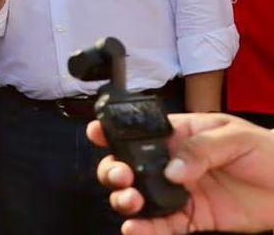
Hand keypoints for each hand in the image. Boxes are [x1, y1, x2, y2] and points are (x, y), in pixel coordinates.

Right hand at [89, 113, 273, 234]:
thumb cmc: (268, 152)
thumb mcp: (236, 136)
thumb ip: (201, 148)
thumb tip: (172, 169)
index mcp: (178, 135)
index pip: (138, 131)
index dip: (113, 131)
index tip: (98, 134)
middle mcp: (172, 163)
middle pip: (128, 166)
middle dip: (113, 170)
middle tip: (120, 176)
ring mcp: (179, 192)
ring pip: (139, 197)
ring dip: (124, 199)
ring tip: (129, 200)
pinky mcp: (192, 219)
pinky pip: (162, 225)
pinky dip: (145, 229)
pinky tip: (134, 227)